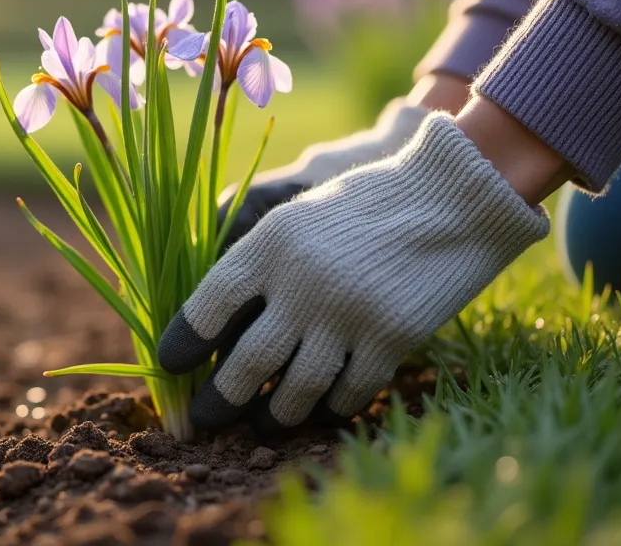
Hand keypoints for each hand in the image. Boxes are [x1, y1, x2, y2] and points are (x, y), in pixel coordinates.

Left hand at [160, 114, 549, 433]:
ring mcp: (348, 314)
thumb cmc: (365, 206)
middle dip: (219, 401)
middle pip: (246, 363)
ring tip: (263, 422)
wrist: (452, 197)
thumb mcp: (299, 216)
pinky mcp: (392, 337)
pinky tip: (321, 410)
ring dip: (273, 416)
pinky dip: (330, 408)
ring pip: (295, 391)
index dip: (182, 341)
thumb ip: (258, 263)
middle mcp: (302, 282)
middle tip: (206, 419)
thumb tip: (216, 324)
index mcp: (271, 244)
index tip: (168, 364)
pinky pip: (349, 393)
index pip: (208, 304)